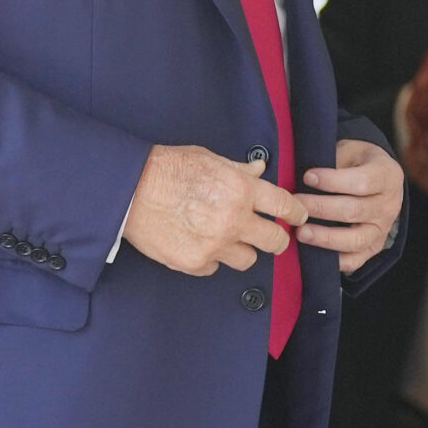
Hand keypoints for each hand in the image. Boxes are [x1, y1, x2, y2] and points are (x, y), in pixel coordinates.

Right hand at [124, 146, 306, 275]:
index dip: (296, 213)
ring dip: (242, 250)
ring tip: (226, 238)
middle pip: (275, 241)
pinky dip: (211, 259)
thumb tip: (260, 170)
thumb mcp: (209, 159)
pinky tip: (198, 243)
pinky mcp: (195, 263)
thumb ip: (239, 170)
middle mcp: (234, 220)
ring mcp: (215, 245)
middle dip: (276, 239)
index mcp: (241, 190)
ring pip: (247, 259)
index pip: (284, 206)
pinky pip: (215, 268)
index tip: (298, 217)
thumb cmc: (167, 169)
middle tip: (270, 236)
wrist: (129, 190)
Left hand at [293, 139, 403, 273]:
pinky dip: (335, 260)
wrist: (377, 179)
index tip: (307, 177)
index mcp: (387, 176)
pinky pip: (355, 260)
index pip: (362, 182)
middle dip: (321, 208)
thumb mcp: (350, 151)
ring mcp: (382, 229)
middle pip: (354, 211)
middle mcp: (389, 205)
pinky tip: (314, 254)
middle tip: (296, 204)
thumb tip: (302, 176)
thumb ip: (332, 161)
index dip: (332, 181)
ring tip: (301, 232)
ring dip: (325, 237)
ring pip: (355, 239)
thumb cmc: (357, 163)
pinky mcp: (373, 247)